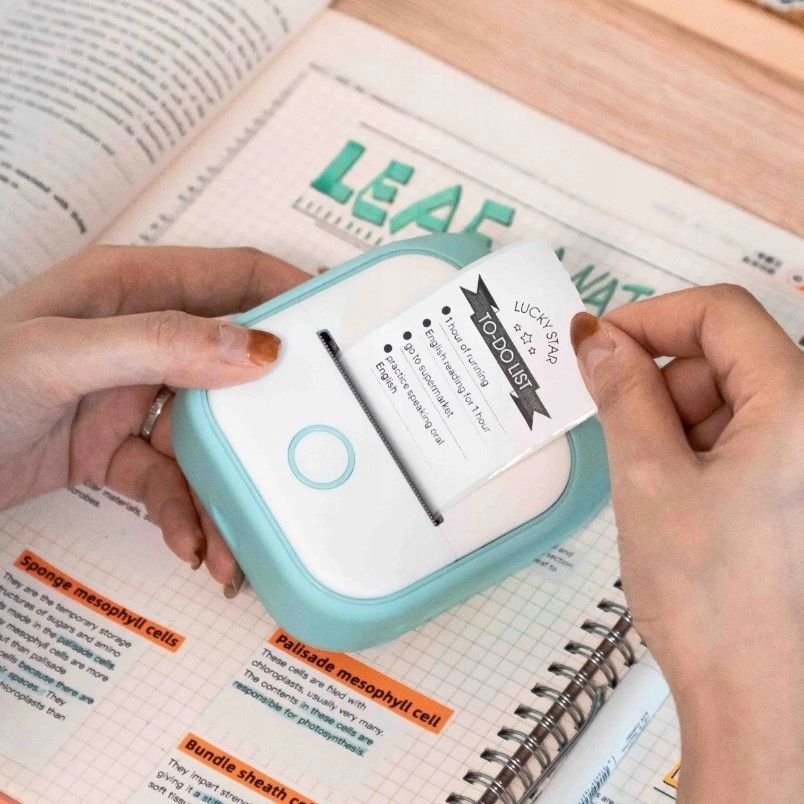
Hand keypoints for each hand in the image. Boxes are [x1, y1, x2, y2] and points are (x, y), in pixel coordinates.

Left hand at [0, 245, 306, 595]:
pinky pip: (172, 477)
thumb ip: (159, 345)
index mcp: (133, 287)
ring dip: (228, 485)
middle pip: (235, 365)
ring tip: (243, 539)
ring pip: (209, 432)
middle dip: (272, 413)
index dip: (295, 294)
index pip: (237, 275)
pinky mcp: (118, 447)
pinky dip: (185, 511)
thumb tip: (258, 351)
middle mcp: (143, 335)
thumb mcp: (59, 357)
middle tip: (313, 448)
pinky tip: (193, 545)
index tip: (346, 330)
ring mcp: (133, 393)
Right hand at [571, 285, 802, 802]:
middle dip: (661, 381)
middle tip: (619, 432)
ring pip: (728, 396)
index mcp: (798, 409)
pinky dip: (695, 448)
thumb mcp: (647, 478)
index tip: (597, 344)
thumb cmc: (712, 600)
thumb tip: (595, 336)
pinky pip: (740, 434)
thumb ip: (621, 392)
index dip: (650, 318)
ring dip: (675, 421)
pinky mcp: (795, 484)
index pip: (721, 313)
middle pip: (725, 355)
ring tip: (653, 486)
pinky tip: (678, 499)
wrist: (756, 698)